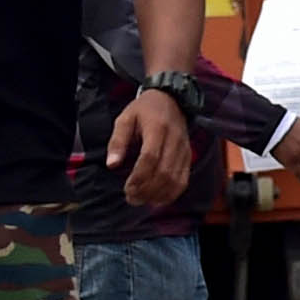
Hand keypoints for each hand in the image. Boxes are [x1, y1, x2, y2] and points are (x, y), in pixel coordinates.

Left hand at [107, 87, 195, 208]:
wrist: (171, 99)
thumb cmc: (144, 110)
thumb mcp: (125, 119)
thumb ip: (117, 141)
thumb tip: (111, 165)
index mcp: (158, 128)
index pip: (150, 158)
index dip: (139, 177)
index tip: (127, 189)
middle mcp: (174, 140)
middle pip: (164, 172)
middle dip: (146, 190)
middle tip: (131, 198)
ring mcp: (184, 149)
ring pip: (175, 179)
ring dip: (158, 195)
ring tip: (141, 200)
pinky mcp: (188, 157)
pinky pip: (183, 180)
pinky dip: (171, 193)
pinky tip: (157, 199)